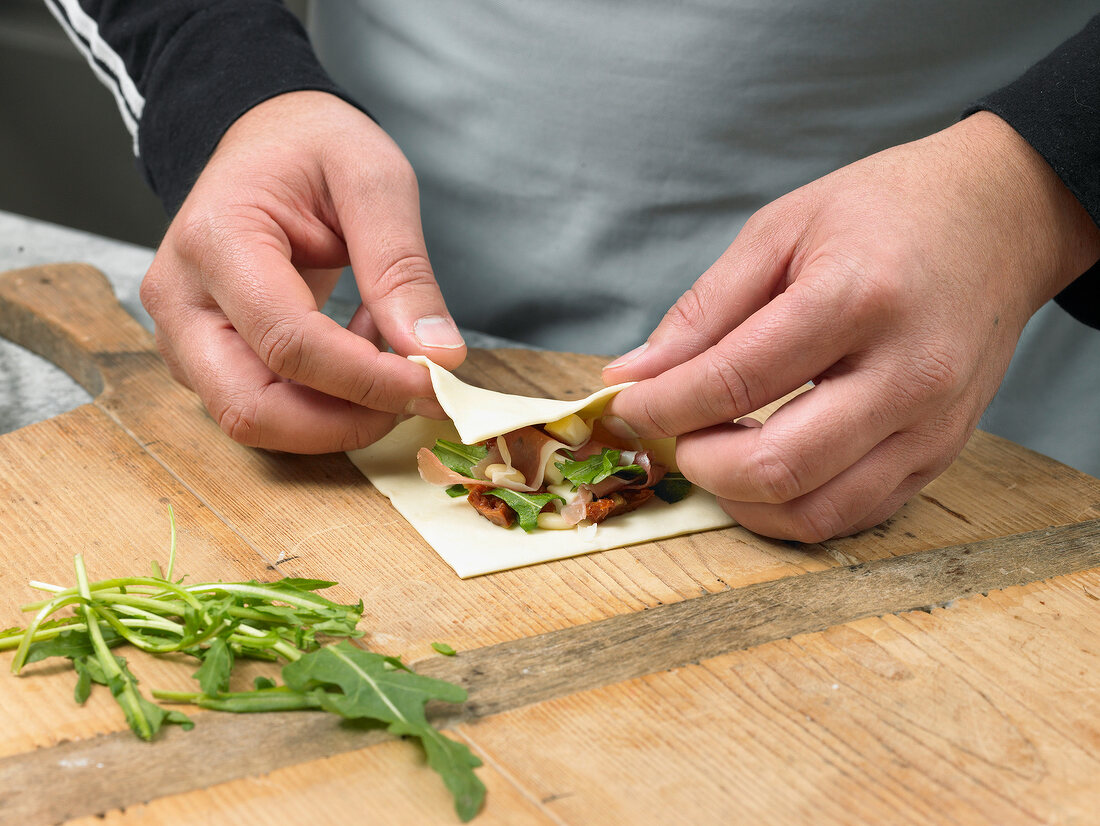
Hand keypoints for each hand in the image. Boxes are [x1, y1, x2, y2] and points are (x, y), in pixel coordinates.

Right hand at [140, 91, 464, 452]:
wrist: (265, 138)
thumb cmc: (313, 147)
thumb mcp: (373, 179)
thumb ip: (401, 267)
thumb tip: (437, 354)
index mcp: (215, 241)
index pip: (289, 342)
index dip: (367, 380)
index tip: (435, 385)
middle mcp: (180, 299)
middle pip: (251, 407)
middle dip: (345, 422)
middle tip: (416, 395)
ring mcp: (183, 336)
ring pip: (255, 420)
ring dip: (337, 413)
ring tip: (386, 348)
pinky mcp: (203, 358)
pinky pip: (266, 407)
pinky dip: (325, 401)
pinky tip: (360, 347)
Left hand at [603, 112, 1099, 540]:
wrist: (1001, 218)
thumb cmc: (886, 211)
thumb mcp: (781, 230)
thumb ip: (704, 310)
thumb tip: (634, 375)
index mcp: (857, 298)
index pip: (732, 381)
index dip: (661, 405)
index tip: (625, 404)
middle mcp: (905, 373)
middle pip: (776, 467)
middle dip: (699, 463)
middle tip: (673, 432)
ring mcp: (932, 424)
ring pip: (815, 511)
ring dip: (741, 499)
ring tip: (715, 452)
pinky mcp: (942, 453)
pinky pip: (853, 514)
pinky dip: (792, 506)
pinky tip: (765, 469)